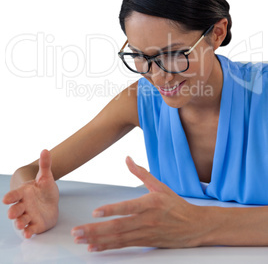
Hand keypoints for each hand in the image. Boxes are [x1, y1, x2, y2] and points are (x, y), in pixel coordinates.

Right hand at [2, 149, 58, 238]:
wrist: (50, 201)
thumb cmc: (44, 188)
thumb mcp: (46, 176)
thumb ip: (45, 164)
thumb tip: (45, 150)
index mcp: (24, 193)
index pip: (15, 195)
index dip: (11, 197)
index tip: (5, 199)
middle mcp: (24, 205)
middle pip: (15, 209)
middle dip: (13, 212)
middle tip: (11, 213)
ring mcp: (29, 216)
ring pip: (21, 221)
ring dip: (20, 223)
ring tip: (21, 225)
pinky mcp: (36, 225)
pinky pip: (30, 229)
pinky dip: (28, 232)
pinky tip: (29, 234)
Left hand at [71, 157, 205, 250]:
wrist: (195, 227)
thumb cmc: (176, 205)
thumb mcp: (160, 186)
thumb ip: (141, 173)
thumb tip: (127, 159)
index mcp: (150, 203)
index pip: (128, 207)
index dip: (112, 211)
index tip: (95, 212)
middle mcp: (147, 220)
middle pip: (118, 226)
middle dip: (95, 229)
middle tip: (77, 231)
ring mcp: (145, 233)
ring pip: (118, 238)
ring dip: (98, 239)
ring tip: (81, 239)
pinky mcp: (145, 242)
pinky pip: (124, 245)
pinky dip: (108, 247)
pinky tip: (95, 247)